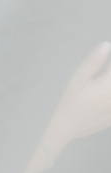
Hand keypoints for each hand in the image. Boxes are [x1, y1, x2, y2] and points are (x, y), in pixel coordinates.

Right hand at [44, 41, 110, 155]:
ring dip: (108, 84)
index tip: (106, 56)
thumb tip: (106, 44)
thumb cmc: (69, 102)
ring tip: (101, 86)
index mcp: (106, 86)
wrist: (66, 128)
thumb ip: (92, 62)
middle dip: (109, 76)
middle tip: (99, 80)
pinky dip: (109, 97)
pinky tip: (102, 95)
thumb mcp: (76, 80)